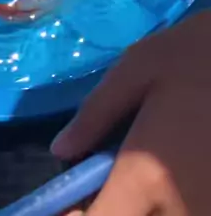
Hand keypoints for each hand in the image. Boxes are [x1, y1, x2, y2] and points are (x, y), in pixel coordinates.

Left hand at [51, 10, 210, 214]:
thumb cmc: (193, 56)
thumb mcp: (135, 69)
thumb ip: (94, 114)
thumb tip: (61, 150)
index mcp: (146, 178)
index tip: (66, 198)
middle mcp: (179, 209)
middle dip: (111, 208)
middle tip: (96, 181)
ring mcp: (206, 209)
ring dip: (139, 206)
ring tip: (129, 177)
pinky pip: (185, 210)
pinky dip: (166, 204)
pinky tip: (163, 176)